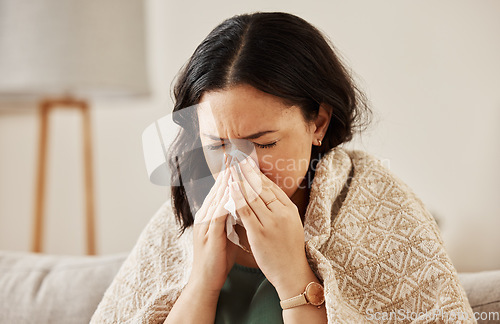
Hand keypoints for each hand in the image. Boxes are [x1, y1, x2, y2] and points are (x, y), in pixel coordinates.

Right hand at [189, 156, 237, 294]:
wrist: (206, 279)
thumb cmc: (219, 257)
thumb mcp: (226, 233)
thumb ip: (232, 218)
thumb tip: (243, 205)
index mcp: (210, 214)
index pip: (220, 190)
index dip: (229, 176)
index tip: (239, 162)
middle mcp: (205, 216)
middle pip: (217, 189)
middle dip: (227, 173)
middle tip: (235, 156)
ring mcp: (205, 224)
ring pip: (217, 198)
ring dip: (226, 183)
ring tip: (235, 168)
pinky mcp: (209, 234)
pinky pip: (218, 214)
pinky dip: (226, 202)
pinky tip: (234, 193)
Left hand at [228, 156, 312, 292]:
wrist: (291, 272)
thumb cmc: (288, 249)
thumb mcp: (290, 224)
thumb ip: (280, 209)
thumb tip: (267, 194)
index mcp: (289, 209)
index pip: (271, 186)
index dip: (257, 174)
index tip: (247, 163)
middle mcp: (282, 213)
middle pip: (261, 188)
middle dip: (248, 172)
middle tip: (237, 160)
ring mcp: (271, 222)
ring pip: (253, 196)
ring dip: (240, 181)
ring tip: (230, 169)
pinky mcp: (260, 233)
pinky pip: (246, 211)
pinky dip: (237, 197)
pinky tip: (230, 187)